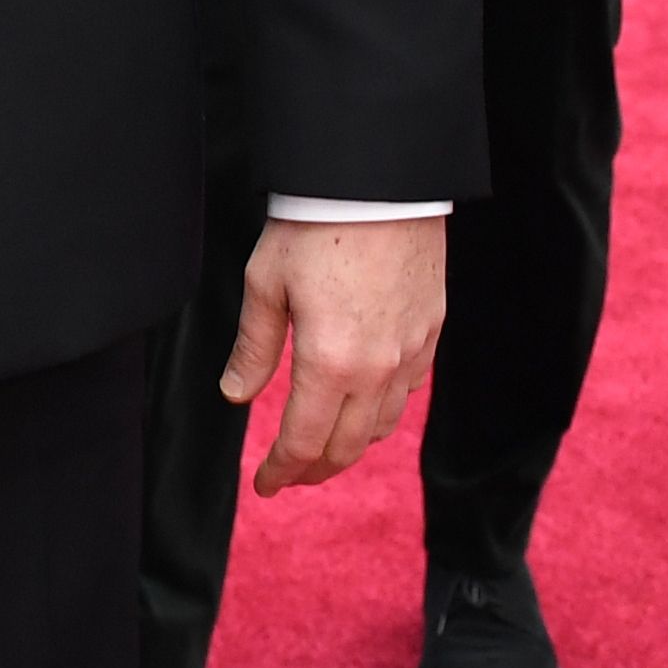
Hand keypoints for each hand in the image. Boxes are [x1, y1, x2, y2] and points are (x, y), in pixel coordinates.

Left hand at [221, 212, 444, 494]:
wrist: (379, 181)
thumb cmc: (315, 225)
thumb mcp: (265, 284)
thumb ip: (254, 348)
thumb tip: (235, 395)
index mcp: (329, 363)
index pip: (304, 442)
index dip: (281, 471)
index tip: (263, 485)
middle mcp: (377, 369)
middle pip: (347, 446)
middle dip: (314, 469)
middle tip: (289, 474)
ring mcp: (411, 351)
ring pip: (382, 424)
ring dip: (350, 444)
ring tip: (323, 446)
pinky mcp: (431, 330)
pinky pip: (410, 390)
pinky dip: (383, 410)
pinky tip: (365, 404)